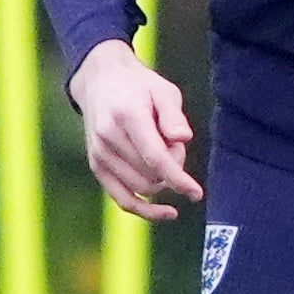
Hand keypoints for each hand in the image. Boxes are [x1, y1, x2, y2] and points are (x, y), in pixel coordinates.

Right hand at [67, 39, 199, 222]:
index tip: (196, 193)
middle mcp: (109, 137)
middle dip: (173, 168)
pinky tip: (166, 212)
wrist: (100, 80)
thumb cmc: (139, 86)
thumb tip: (182, 139)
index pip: (155, 157)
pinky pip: (122, 199)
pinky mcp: (97, 166)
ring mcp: (100, 154)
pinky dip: (144, 210)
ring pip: (141, 188)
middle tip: (173, 144)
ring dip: (161, 181)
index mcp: (127, 116)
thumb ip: (173, 116)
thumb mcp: (164, 90)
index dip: (178, 179)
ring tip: (161, 153)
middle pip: (151, 174)